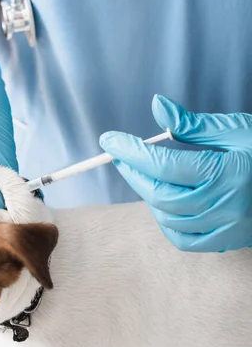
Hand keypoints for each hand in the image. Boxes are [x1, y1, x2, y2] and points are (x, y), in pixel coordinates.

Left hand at [100, 95, 251, 251]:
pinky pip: (184, 238)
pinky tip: (163, 201)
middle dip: (133, 172)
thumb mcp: (236, 129)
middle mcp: (224, 205)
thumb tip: (158, 105)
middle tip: (119, 153)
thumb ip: (194, 124)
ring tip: (142, 172)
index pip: (164, 165)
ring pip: (168, 217)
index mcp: (226, 173)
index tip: (110, 139)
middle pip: (160, 194)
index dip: (131, 152)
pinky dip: (166, 220)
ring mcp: (226, 228)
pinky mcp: (227, 241)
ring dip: (147, 193)